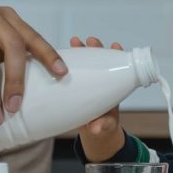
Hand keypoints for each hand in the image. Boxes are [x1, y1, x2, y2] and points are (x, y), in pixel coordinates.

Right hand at [70, 35, 124, 159]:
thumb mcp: (105, 125)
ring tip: (74, 42)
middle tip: (91, 42)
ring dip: (79, 51)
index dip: (117, 54)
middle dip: (96, 48)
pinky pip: (68, 71)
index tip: (116, 46)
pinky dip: (63, 62)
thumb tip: (96, 128)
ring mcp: (86, 80)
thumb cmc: (104, 124)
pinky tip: (55, 55)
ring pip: (83, 62)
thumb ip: (102, 125)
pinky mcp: (73, 84)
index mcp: (112, 86)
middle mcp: (100, 80)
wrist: (94, 131)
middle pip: (99, 59)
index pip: (116, 66)